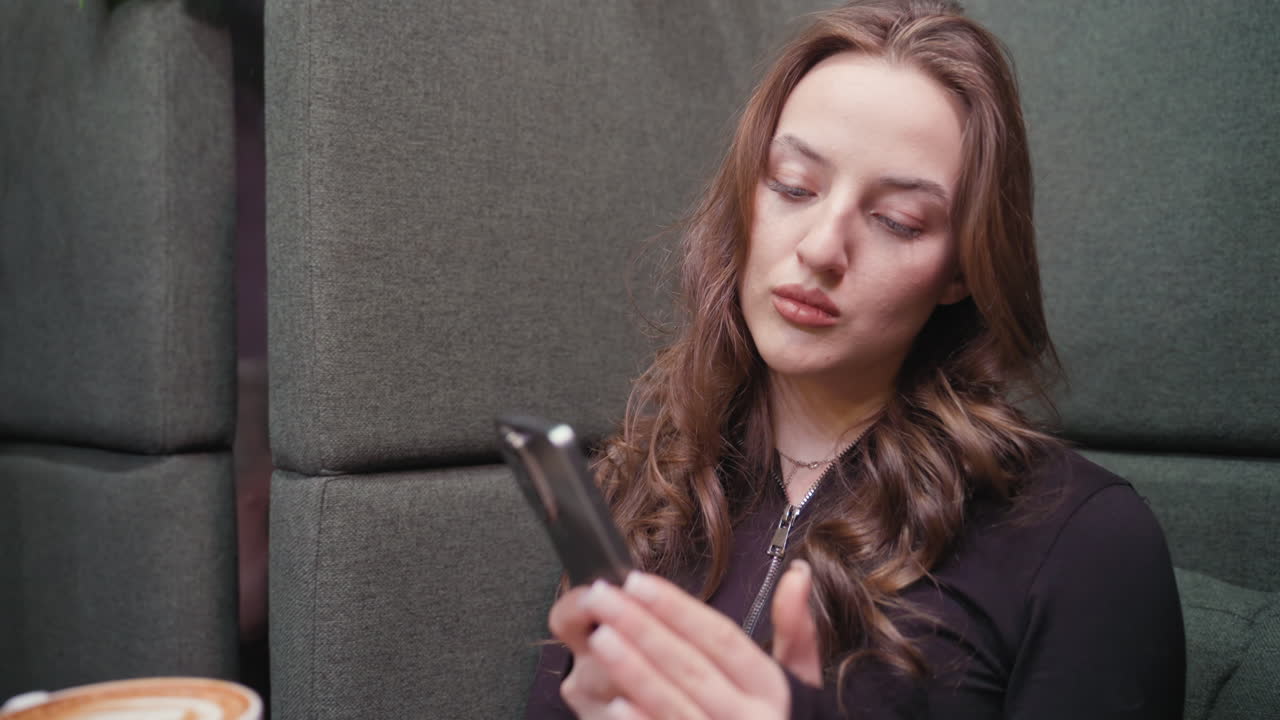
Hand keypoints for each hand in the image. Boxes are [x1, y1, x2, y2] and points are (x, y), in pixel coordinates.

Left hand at [548, 562, 820, 718]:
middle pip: (691, 666)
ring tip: (599, 638)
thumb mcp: (799, 685)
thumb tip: (797, 574)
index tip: (637, 581)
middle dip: (642, 627)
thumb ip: (796, 631)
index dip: (678, 608)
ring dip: (634, 670)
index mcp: (772, 690)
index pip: (722, 638)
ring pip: (674, 706)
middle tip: (603, 597)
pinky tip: (616, 705)